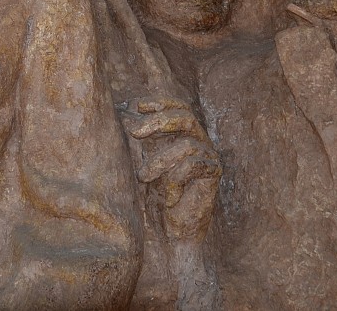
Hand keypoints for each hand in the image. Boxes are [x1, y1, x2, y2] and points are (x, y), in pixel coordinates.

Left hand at [121, 97, 220, 240]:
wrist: (170, 232)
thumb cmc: (153, 197)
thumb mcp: (141, 162)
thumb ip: (139, 140)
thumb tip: (122, 115)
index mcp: (181, 134)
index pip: (178, 107)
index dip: (160, 102)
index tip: (137, 106)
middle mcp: (198, 140)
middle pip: (185, 116)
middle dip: (158, 121)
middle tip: (134, 132)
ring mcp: (208, 155)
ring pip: (187, 144)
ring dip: (160, 160)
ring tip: (143, 177)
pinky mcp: (214, 173)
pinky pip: (194, 165)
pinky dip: (175, 181)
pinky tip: (170, 198)